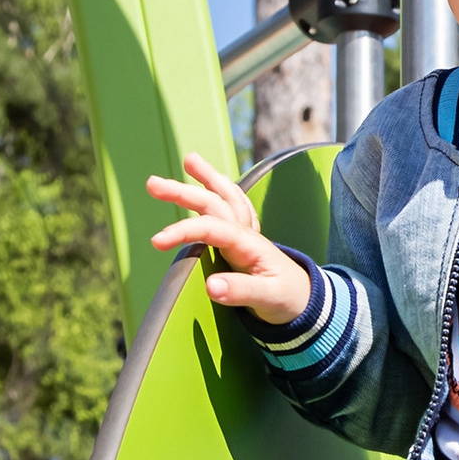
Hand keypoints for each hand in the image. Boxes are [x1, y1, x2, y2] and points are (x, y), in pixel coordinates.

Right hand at [147, 153, 314, 327]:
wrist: (307, 300)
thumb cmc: (287, 298)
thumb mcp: (267, 299)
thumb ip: (240, 291)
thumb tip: (210, 285)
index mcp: (249, 244)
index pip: (211, 229)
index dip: (184, 231)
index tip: (156, 241)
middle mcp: (247, 232)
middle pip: (213, 204)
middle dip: (183, 192)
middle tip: (152, 183)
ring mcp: (247, 233)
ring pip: (226, 197)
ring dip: (208, 178)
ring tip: (190, 159)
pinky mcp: (244, 238)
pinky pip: (233, 206)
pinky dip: (221, 190)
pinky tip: (212, 182)